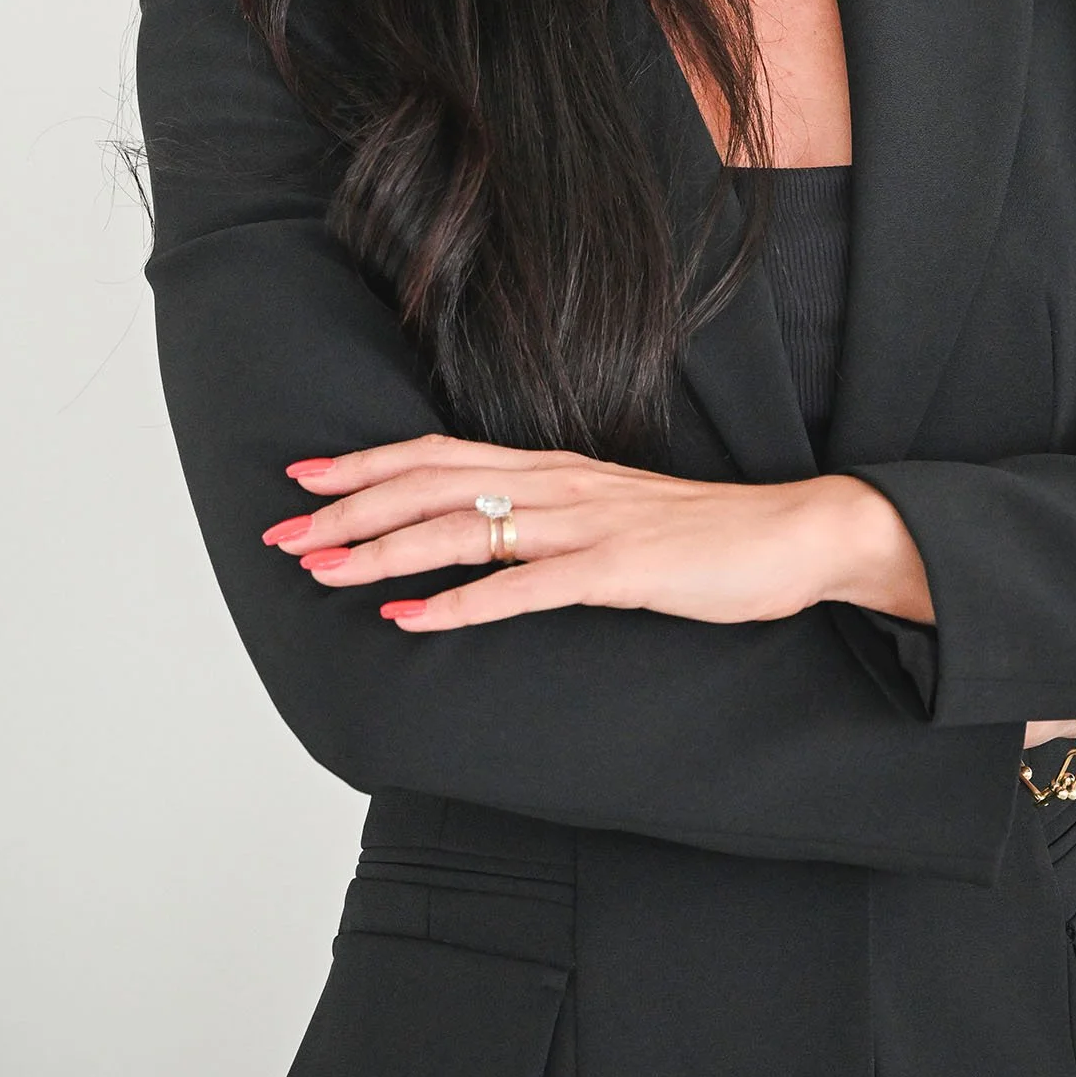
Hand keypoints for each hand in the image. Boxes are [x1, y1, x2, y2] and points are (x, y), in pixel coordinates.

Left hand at [262, 435, 928, 634]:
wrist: (794, 535)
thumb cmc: (703, 537)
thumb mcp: (610, 518)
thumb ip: (549, 523)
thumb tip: (484, 541)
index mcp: (553, 469)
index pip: (439, 455)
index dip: (367, 464)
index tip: (304, 478)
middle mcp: (557, 485)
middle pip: (430, 485)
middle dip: (348, 508)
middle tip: (280, 531)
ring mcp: (584, 525)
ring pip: (461, 530)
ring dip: (382, 553)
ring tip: (321, 571)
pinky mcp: (615, 571)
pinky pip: (521, 588)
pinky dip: (458, 604)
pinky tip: (409, 621)